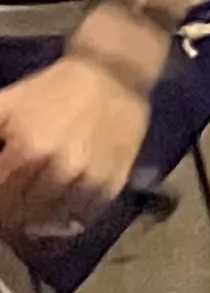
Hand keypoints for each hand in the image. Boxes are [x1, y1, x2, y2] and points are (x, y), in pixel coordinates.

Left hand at [0, 50, 154, 239]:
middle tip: (12, 208)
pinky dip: (71, 219)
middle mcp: (60, 168)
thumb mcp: (7, 104)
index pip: (1, 198)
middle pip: (23, 214)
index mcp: (28, 149)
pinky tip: (61, 213)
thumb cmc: (53, 89)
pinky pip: (87, 214)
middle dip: (12, 215)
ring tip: (32, 216)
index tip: (2, 199)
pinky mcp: (115, 179)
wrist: (115, 71)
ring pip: (54, 220)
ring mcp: (90, 176)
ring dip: (38, 221)